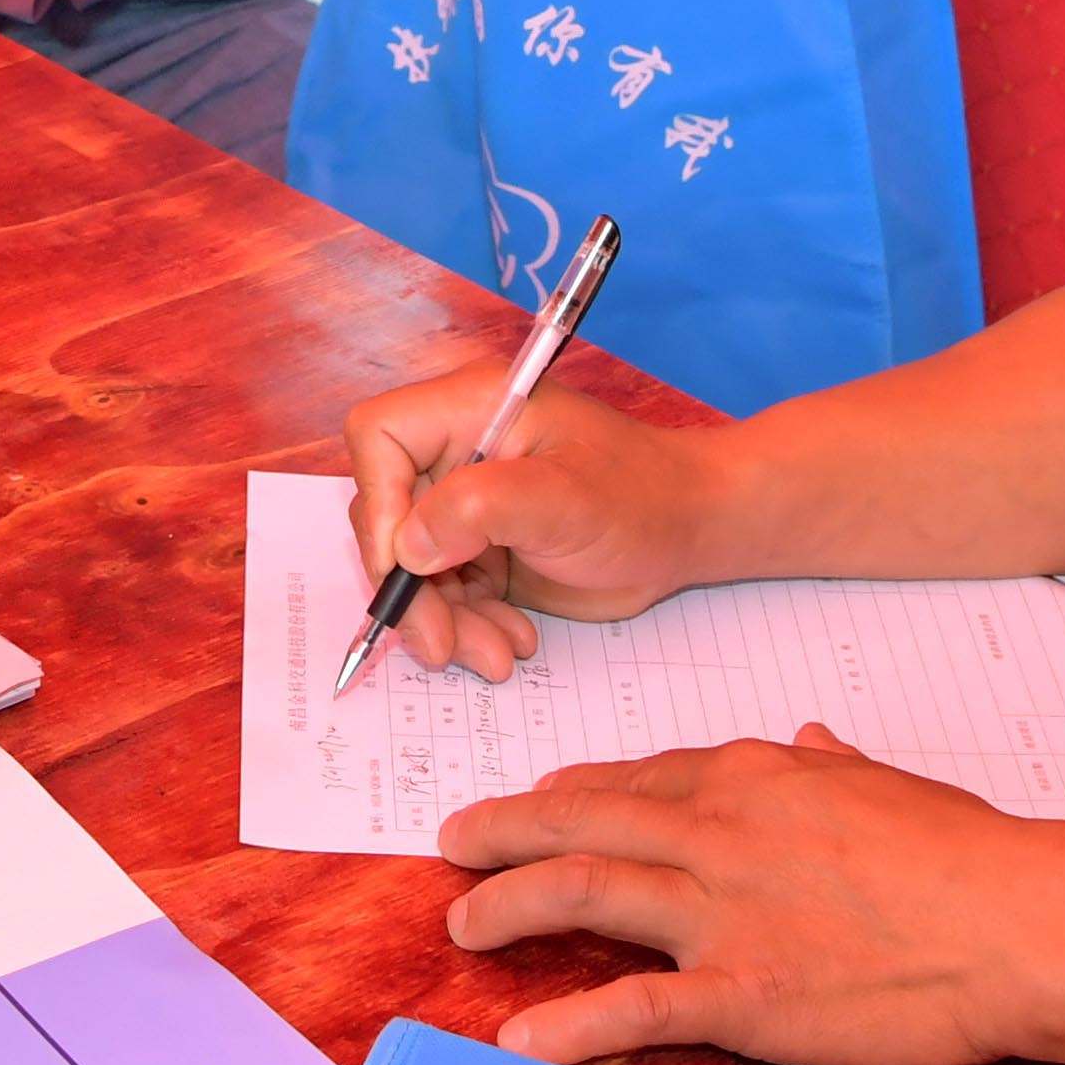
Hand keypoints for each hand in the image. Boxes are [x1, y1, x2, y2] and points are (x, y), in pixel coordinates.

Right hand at [340, 367, 730, 681]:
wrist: (685, 532)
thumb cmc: (639, 496)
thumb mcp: (565, 498)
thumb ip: (480, 509)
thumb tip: (408, 547)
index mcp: (469, 409)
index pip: (379, 436)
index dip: (380, 502)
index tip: (408, 566)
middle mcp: (456, 452)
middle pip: (386, 517)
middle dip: (411, 589)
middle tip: (443, 643)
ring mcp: (464, 505)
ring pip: (410, 569)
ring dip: (444, 621)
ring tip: (497, 655)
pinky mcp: (478, 550)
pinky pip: (444, 595)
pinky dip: (469, 627)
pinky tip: (513, 640)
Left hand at [440, 728, 1064, 1064]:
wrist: (1020, 920)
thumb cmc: (971, 856)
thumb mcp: (891, 785)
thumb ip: (833, 765)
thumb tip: (811, 738)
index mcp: (759, 777)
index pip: (643, 778)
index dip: (576, 792)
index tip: (535, 803)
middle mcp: (724, 830)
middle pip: (588, 818)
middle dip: (508, 828)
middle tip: (451, 841)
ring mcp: (728, 910)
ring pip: (587, 890)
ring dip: (511, 903)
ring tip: (461, 923)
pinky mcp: (745, 990)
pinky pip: (635, 1006)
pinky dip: (571, 1024)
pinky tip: (520, 1042)